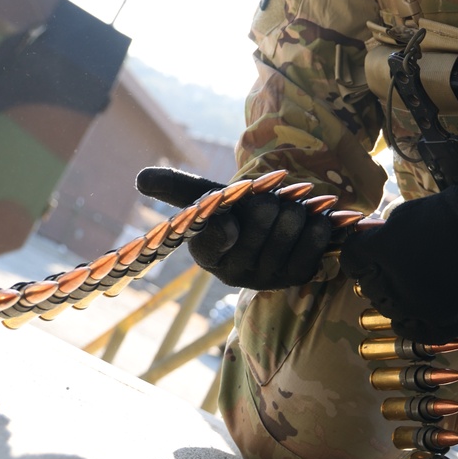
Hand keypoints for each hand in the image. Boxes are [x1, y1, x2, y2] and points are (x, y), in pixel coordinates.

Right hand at [135, 166, 332, 288]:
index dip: (225, 219)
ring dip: (296, 208)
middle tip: (270, 199)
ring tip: (290, 209)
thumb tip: (140, 179)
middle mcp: (234, 274)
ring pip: (291, 225)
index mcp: (206, 255)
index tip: (229, 208)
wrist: (273, 231)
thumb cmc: (234, 211)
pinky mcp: (298, 279)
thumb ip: (176, 188)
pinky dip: (317, 224)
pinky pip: (315, 243)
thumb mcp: (205, 197)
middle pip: (263, 216)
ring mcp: (267, 279)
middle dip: (270, 198)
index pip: (213, 235)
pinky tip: (312, 220)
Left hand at [339, 169, 457, 341]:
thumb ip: (381, 234)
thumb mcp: (407, 214)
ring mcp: (417, 309)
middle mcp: (393, 285)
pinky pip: (412, 330)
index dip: (360, 255)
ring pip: (389, 310)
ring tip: (415, 283)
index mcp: (381, 253)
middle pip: (369, 287)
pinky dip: (413, 319)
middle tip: (397, 266)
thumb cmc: (453, 216)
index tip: (369, 252)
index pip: (352, 261)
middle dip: (377, 275)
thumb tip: (366, 242)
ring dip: (395, 297)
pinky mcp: (439, 326)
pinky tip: (422, 304)